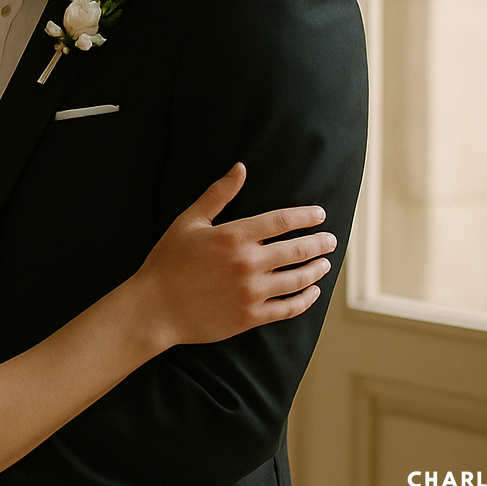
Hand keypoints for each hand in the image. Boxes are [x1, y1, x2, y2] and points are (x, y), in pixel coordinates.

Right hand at [135, 164, 335, 348]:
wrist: (154, 308)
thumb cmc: (168, 261)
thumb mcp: (188, 221)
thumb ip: (218, 194)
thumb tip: (240, 168)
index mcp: (234, 236)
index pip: (282, 221)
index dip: (306, 216)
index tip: (320, 215)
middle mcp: (248, 263)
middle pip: (297, 250)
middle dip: (319, 243)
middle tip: (331, 240)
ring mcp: (252, 292)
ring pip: (298, 280)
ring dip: (316, 270)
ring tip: (325, 264)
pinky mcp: (251, 317)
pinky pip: (288, 308)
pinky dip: (306, 300)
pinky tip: (312, 292)